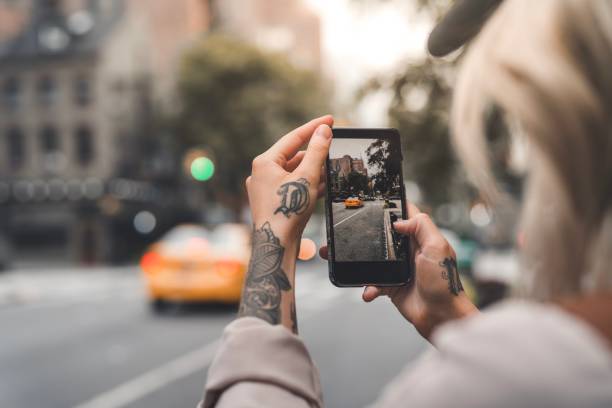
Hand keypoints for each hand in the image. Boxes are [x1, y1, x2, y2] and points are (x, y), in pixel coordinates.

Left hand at [246, 115, 332, 239]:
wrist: (276, 245)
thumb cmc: (288, 211)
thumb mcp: (308, 177)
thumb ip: (318, 151)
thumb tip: (324, 130)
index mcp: (264, 162)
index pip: (293, 138)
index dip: (314, 127)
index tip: (330, 119)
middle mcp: (260, 173)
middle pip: (293, 156)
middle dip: (316, 154)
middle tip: (334, 147)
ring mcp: (264, 189)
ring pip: (293, 173)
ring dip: (313, 171)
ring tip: (333, 169)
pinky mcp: (271, 202)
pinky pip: (291, 187)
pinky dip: (307, 184)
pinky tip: (324, 186)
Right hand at [320, 203, 477, 339]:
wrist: (441, 316)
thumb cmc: (445, 283)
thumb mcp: (437, 248)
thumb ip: (421, 227)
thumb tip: (399, 220)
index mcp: (419, 238)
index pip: (403, 216)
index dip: (390, 207)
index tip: (372, 202)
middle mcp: (407, 251)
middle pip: (381, 236)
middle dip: (363, 235)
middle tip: (344, 232)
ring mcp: (397, 269)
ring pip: (371, 259)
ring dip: (356, 261)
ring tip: (338, 259)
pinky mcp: (390, 286)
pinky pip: (372, 283)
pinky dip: (368, 288)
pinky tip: (369, 291)